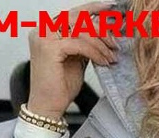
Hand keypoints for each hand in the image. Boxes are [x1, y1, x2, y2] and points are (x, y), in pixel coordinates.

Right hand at [27, 2, 118, 118]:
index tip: (110, 8)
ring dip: (100, 43)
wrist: (48, 107)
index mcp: (48, 30)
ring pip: (80, 29)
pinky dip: (95, 52)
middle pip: (78, 18)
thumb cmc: (59, 88)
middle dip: (101, 29)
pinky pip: (80, 44)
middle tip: (115, 42)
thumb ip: (84, 45)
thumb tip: (101, 36)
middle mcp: (43, 30)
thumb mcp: (76, 61)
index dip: (92, 9)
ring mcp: (44, 38)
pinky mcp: (49, 49)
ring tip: (111, 56)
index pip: (73, 13)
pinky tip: (103, 62)